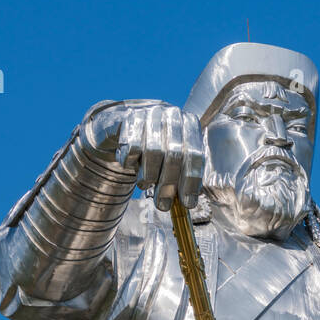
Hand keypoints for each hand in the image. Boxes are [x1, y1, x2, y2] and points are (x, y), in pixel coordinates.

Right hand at [82, 100, 203, 208]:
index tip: (187, 203)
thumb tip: (188, 201)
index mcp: (190, 124)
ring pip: (153, 152)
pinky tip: (132, 166)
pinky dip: (132, 164)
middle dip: (168, 184)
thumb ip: (184, 174)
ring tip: (146, 185)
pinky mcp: (129, 119)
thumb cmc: (154, 148)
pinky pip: (132, 148)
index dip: (191, 182)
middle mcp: (172, 115)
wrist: (124, 125)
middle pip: (174, 155)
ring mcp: (150, 115)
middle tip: (163, 204)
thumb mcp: (175, 158)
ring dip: (149, 176)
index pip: (195, 155)